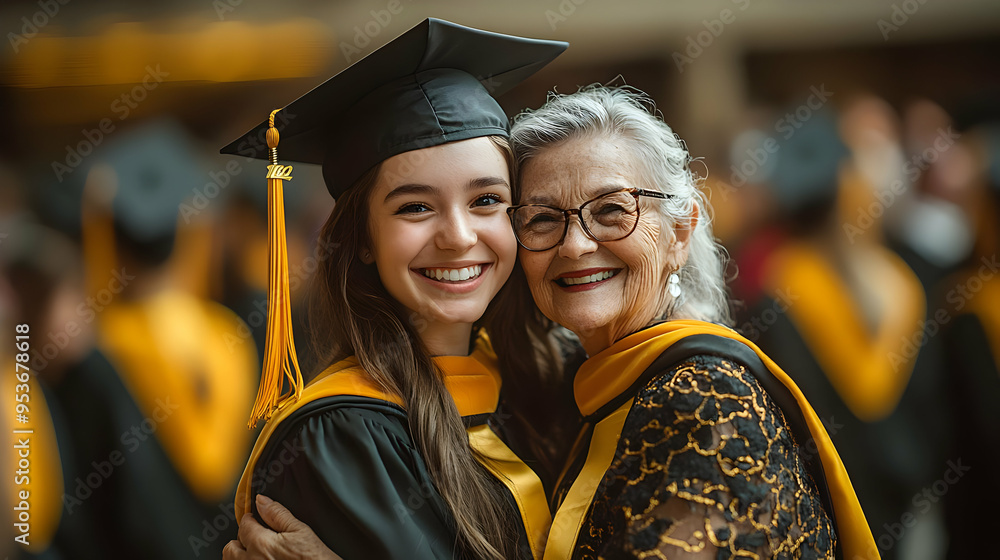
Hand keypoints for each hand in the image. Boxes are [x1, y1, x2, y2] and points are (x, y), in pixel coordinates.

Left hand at [223, 494, 341, 559]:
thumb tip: (262, 500)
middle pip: (231, 548)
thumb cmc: (316, 559)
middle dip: (241, 539)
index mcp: (261, 544)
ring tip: (254, 553)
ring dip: (239, 555)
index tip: (255, 519)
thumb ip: (278, 514)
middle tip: (255, 538)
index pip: (244, 525)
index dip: (251, 519)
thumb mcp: (301, 531)